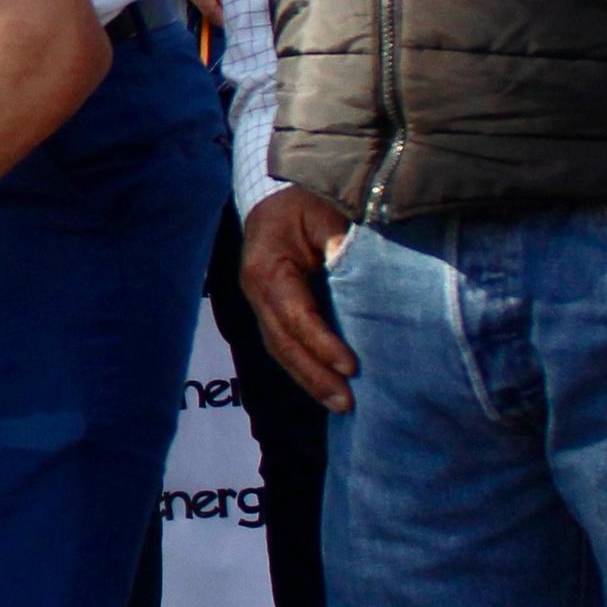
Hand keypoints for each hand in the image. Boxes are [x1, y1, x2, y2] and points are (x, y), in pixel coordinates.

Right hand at [239, 186, 357, 409]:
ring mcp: (261, 304)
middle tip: (346, 402)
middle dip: (313, 375)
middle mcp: (257, 291)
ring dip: (310, 380)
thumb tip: (348, 264)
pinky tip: (328, 388)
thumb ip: (337, 238)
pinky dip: (306, 369)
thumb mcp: (322, 211)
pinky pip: (286, 346)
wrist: (275, 201)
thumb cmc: (303, 204)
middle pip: (282, 342)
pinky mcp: (272, 313)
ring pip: (281, 350)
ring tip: (342, 405)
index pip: (293, 313)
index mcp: (266, 267)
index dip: (319, 342)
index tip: (350, 366)